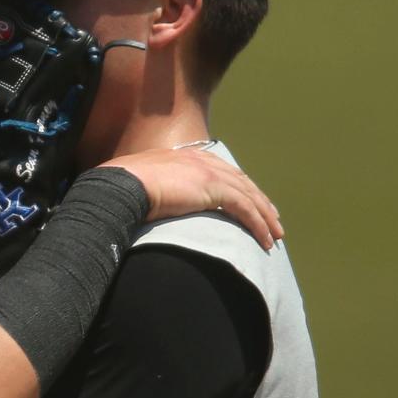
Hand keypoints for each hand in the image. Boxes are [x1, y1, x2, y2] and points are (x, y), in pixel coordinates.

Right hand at [102, 146, 282, 248]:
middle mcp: (202, 160)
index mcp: (187, 157)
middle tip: (273, 220)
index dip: (239, 188)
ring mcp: (210, 172)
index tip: (249, 202)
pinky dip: (258, 225)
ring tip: (274, 236)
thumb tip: (150, 204)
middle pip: (241, 182)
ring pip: (249, 196)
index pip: (222, 172)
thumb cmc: (123, 188)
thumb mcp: (143, 185)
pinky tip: (265, 241)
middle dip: (260, 202)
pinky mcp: (214, 188)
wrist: (123, 184)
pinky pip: (245, 209)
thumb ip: (155, 190)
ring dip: (265, 217)